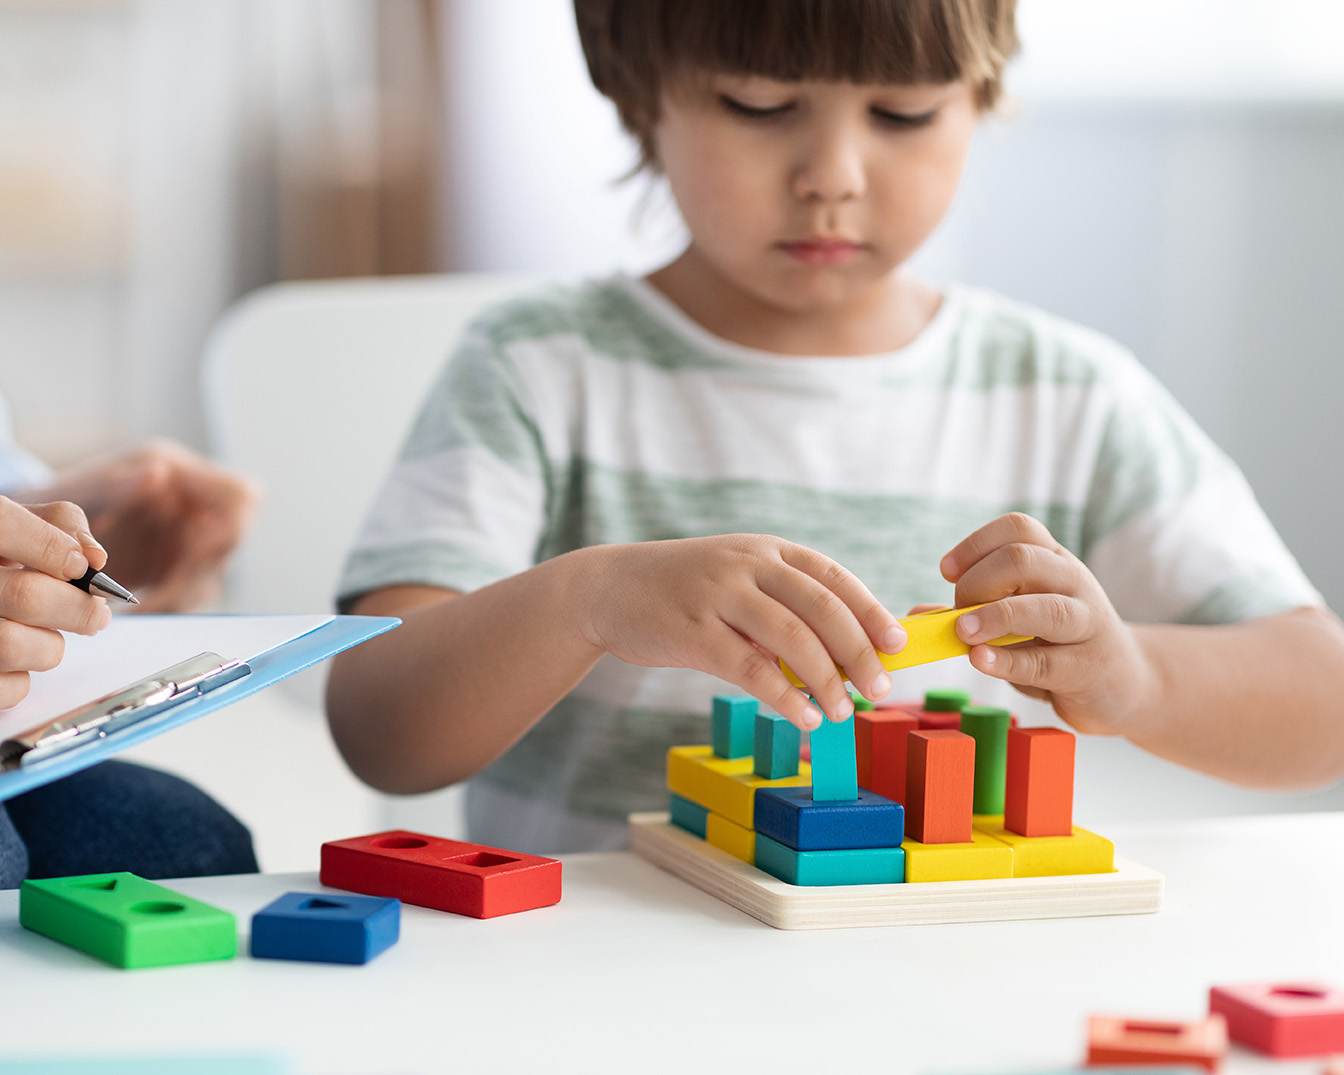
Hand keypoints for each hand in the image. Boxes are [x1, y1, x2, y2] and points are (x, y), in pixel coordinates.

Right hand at [0, 497, 111, 707]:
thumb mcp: (16, 524)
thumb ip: (57, 524)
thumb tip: (95, 557)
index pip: (4, 525)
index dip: (52, 546)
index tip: (81, 566)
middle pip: (27, 596)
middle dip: (80, 608)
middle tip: (98, 612)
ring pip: (14, 644)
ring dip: (50, 645)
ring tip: (47, 635)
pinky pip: (10, 687)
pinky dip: (24, 678)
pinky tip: (16, 660)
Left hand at [26, 440, 259, 611]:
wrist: (37, 534)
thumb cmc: (57, 502)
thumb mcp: (84, 489)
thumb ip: (121, 484)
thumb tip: (159, 473)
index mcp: (181, 472)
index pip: (240, 498)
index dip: (227, 527)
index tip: (194, 555)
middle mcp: (193, 501)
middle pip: (227, 542)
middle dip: (194, 572)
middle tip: (155, 597)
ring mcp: (188, 533)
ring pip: (212, 570)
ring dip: (181, 593)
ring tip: (142, 609)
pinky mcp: (176, 563)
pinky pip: (191, 588)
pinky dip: (170, 602)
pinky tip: (142, 609)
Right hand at [573, 534, 905, 729]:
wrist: (607, 589)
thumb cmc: (684, 591)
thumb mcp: (736, 580)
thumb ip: (782, 608)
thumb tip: (846, 655)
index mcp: (765, 550)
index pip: (833, 577)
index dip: (870, 611)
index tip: (897, 644)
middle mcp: (746, 565)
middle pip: (821, 607)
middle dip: (859, 650)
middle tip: (881, 687)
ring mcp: (717, 595)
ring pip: (791, 638)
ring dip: (825, 679)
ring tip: (843, 710)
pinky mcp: (691, 632)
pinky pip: (750, 669)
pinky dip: (783, 696)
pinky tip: (804, 716)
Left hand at [940, 512, 1151, 734]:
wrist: (1127, 683)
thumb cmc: (1060, 645)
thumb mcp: (1019, 621)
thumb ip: (971, 614)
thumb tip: (916, 616)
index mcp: (1054, 561)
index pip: (1018, 529)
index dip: (975, 544)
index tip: (946, 571)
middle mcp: (1074, 583)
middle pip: (1024, 559)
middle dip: (978, 581)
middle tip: (957, 612)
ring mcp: (1088, 624)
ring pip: (1045, 607)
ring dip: (995, 616)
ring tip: (962, 632)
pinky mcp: (1088, 668)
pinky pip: (1046, 662)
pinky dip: (1008, 661)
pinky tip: (980, 660)